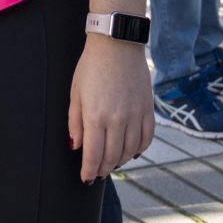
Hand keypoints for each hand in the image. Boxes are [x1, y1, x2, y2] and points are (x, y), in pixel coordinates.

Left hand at [69, 35, 153, 181]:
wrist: (117, 44)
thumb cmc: (91, 66)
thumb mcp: (75, 92)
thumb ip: (74, 122)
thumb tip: (76, 147)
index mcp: (95, 116)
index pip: (93, 155)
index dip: (88, 170)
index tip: (85, 178)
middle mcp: (117, 119)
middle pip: (111, 156)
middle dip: (102, 169)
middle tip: (97, 173)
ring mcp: (135, 115)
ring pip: (130, 151)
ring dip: (120, 161)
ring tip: (111, 164)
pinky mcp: (148, 109)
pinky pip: (146, 138)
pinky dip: (139, 149)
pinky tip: (131, 152)